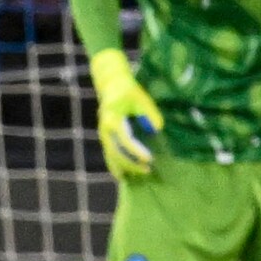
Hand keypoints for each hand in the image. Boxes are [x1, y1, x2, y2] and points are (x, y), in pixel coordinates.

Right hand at [89, 48, 162, 179]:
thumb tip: (157, 129)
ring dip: (125, 167)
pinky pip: (109, 155)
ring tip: (141, 173)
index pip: (125, 140)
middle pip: (116, 153)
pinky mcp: (105, 137)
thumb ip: (150, 113)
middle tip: (148, 169)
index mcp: (112, 119)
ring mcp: (103, 135)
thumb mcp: (141, 98)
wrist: (111, 84)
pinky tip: (124, 176)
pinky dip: (116, 166)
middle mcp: (105, 130)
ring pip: (111, 156)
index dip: (137, 151)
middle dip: (131, 163)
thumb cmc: (129, 91)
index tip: (149, 158)